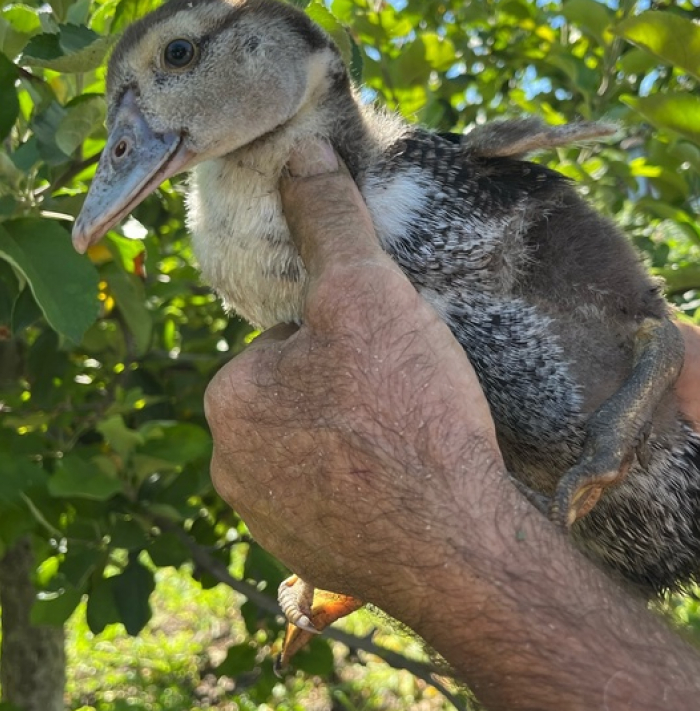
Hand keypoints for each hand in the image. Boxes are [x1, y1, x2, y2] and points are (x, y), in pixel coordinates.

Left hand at [205, 144, 515, 630]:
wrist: (459, 545)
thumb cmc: (408, 413)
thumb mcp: (367, 292)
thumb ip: (329, 220)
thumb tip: (301, 151)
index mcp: (229, 401)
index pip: (288, 341)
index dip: (348, 336)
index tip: (392, 356)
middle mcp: (232, 470)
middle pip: (302, 394)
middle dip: (350, 387)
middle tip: (410, 397)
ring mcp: (271, 523)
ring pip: (320, 448)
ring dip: (362, 438)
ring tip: (418, 439)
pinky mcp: (311, 559)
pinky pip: (339, 499)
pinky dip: (371, 488)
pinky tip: (413, 485)